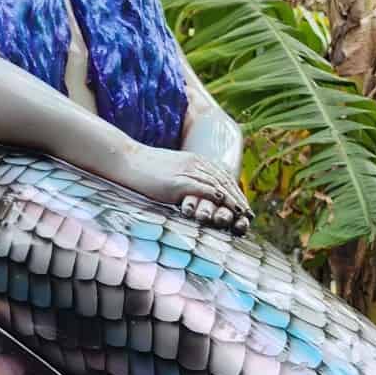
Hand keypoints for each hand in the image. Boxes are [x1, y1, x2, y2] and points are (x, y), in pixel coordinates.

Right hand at [117, 145, 250, 232]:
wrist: (127, 160)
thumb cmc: (144, 170)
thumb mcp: (169, 173)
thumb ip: (183, 180)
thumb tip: (190, 195)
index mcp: (194, 161)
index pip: (221, 176)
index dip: (235, 191)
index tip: (243, 206)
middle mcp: (195, 164)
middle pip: (224, 181)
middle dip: (238, 198)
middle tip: (248, 214)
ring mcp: (187, 171)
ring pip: (217, 185)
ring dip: (232, 200)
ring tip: (242, 214)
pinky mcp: (178, 181)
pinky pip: (201, 188)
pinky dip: (215, 197)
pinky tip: (223, 204)